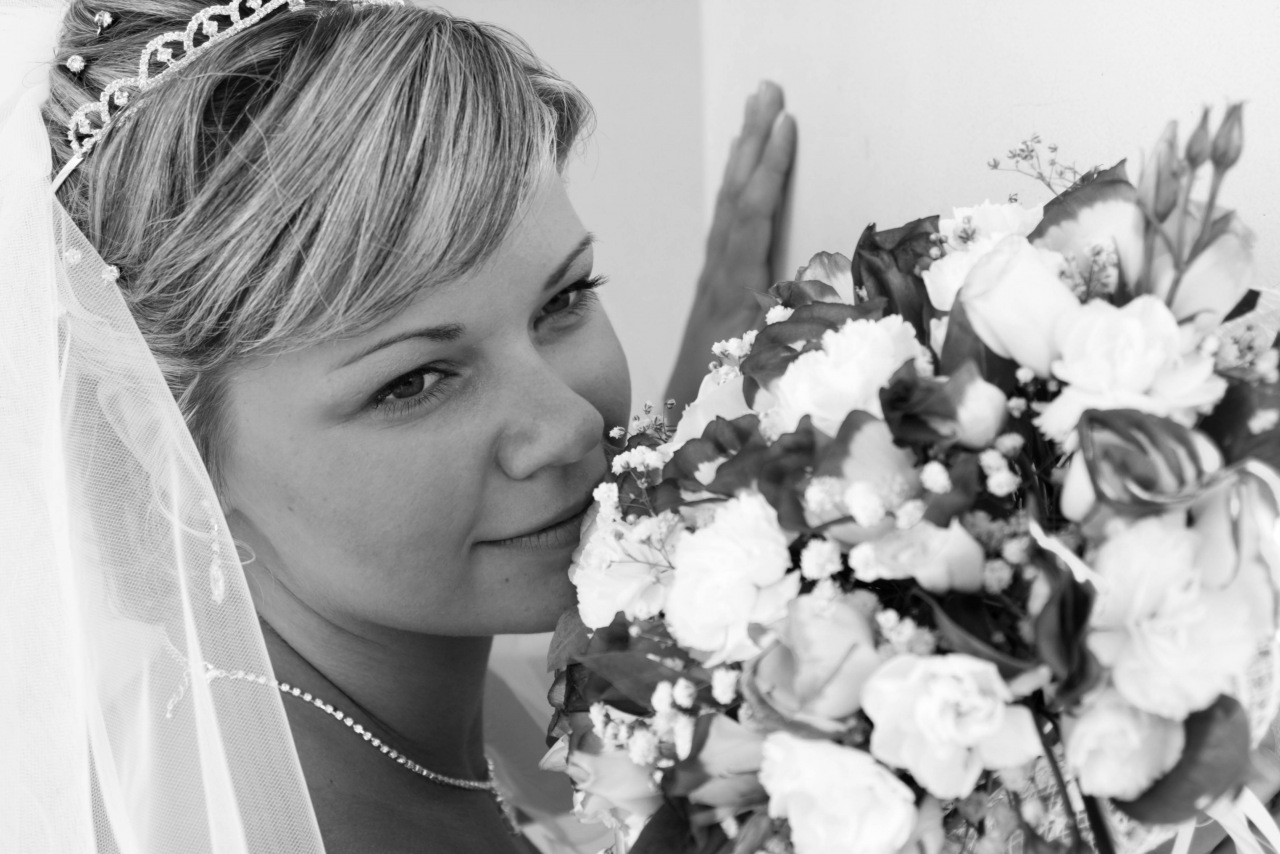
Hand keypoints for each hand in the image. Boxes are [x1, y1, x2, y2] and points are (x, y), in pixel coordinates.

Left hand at [665, 81, 796, 413]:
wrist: (676, 435)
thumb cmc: (724, 411)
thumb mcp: (762, 376)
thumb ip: (790, 334)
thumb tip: (826, 295)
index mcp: (733, 293)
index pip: (752, 218)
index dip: (770, 170)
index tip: (785, 123)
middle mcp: (717, 280)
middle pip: (734, 198)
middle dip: (752, 142)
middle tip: (766, 91)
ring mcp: (710, 285)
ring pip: (726, 209)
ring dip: (742, 161)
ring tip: (756, 117)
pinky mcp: (710, 294)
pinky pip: (723, 229)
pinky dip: (736, 194)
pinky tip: (742, 181)